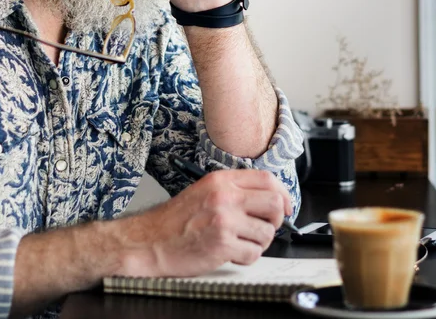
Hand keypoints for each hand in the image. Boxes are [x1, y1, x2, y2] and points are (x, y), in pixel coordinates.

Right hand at [115, 169, 292, 277]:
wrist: (151, 241)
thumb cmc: (175, 219)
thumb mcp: (204, 191)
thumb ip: (233, 190)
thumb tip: (267, 197)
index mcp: (221, 180)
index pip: (266, 179)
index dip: (282, 194)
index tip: (284, 205)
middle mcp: (225, 197)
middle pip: (274, 203)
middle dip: (276, 219)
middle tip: (265, 226)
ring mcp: (224, 221)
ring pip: (267, 232)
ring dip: (259, 242)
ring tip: (241, 241)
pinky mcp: (222, 245)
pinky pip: (253, 254)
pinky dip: (247, 257)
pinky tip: (231, 253)